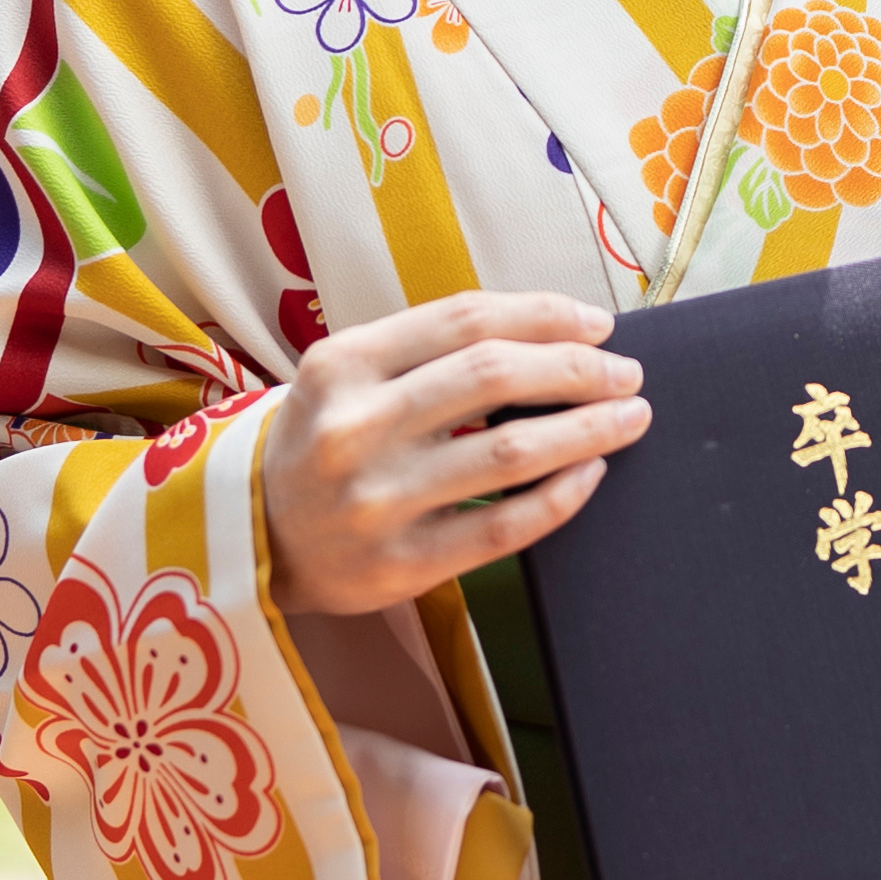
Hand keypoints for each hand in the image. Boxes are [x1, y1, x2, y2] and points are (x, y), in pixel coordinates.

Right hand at [262, 290, 651, 614]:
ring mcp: (376, 500)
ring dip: (588, 429)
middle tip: (628, 373)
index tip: (599, 323)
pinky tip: (593, 472)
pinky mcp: (401, 563)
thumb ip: (427, 352)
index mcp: (342, 364)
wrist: (250, 538)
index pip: (466, 320)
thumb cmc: (322, 443)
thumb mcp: (346, 379)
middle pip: (494, 377)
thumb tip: (553, 333)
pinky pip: (504, 525)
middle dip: (579, 369)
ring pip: (510, 452)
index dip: (545, 316)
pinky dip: (561, 495)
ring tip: (630, 416)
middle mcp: (354, 427)